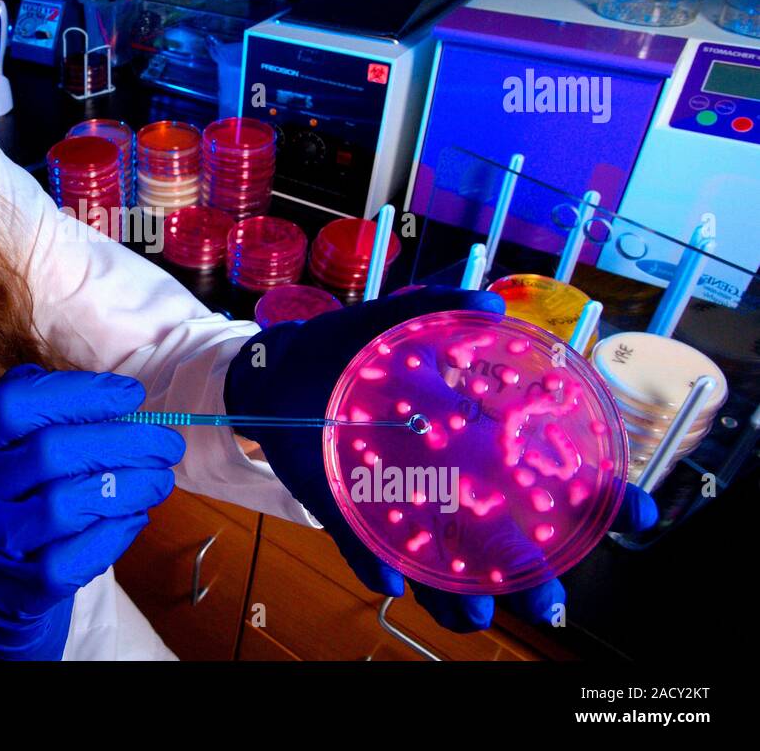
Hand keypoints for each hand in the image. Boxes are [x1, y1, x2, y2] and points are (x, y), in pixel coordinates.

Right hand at [0, 364, 183, 658]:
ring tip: (159, 479)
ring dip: (127, 487)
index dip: (79, 394)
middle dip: (122, 442)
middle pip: (49, 454)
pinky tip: (134, 517)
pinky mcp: (11, 593)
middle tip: (166, 443)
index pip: (14, 405)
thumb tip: (110, 394)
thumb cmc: (2, 506)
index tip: (132, 395)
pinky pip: (73, 559)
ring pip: (66, 506)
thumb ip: (34, 415)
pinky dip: (112, 534)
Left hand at [224, 286, 658, 631]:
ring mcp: (397, 504)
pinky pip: (365, 552)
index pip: (550, 476)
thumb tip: (491, 305)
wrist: (278, 370)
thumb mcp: (394, 322)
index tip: (636, 512)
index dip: (599, 499)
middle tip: (551, 598)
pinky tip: (390, 581)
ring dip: (460, 596)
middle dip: (534, 576)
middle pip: (505, 541)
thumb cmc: (348, 349)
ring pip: (442, 567)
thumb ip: (439, 308)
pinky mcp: (345, 514)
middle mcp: (446, 482)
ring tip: (474, 611)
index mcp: (474, 440)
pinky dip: (376, 567)